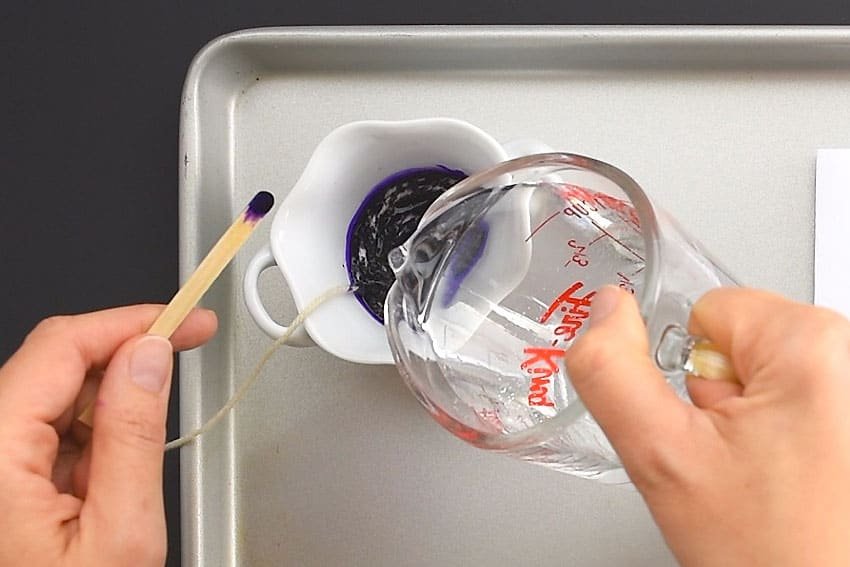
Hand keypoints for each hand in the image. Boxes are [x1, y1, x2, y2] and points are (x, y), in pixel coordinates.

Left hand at [0, 305, 216, 566]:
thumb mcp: (120, 534)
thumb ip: (135, 435)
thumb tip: (149, 359)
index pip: (61, 347)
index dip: (131, 322)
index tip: (184, 320)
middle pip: (53, 364)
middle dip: (124, 356)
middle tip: (185, 350)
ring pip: (49, 395)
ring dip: (107, 403)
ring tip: (134, 459)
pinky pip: (42, 431)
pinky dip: (87, 435)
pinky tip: (106, 473)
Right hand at [565, 287, 849, 566]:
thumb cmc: (776, 553)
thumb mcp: (661, 457)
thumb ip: (613, 371)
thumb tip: (603, 308)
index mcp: (810, 342)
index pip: (706, 311)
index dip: (687, 375)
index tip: (709, 429)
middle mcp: (848, 353)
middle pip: (735, 341)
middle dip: (720, 400)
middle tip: (735, 463)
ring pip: (761, 374)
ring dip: (747, 422)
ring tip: (764, 478)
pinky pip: (792, 400)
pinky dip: (779, 436)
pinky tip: (786, 481)